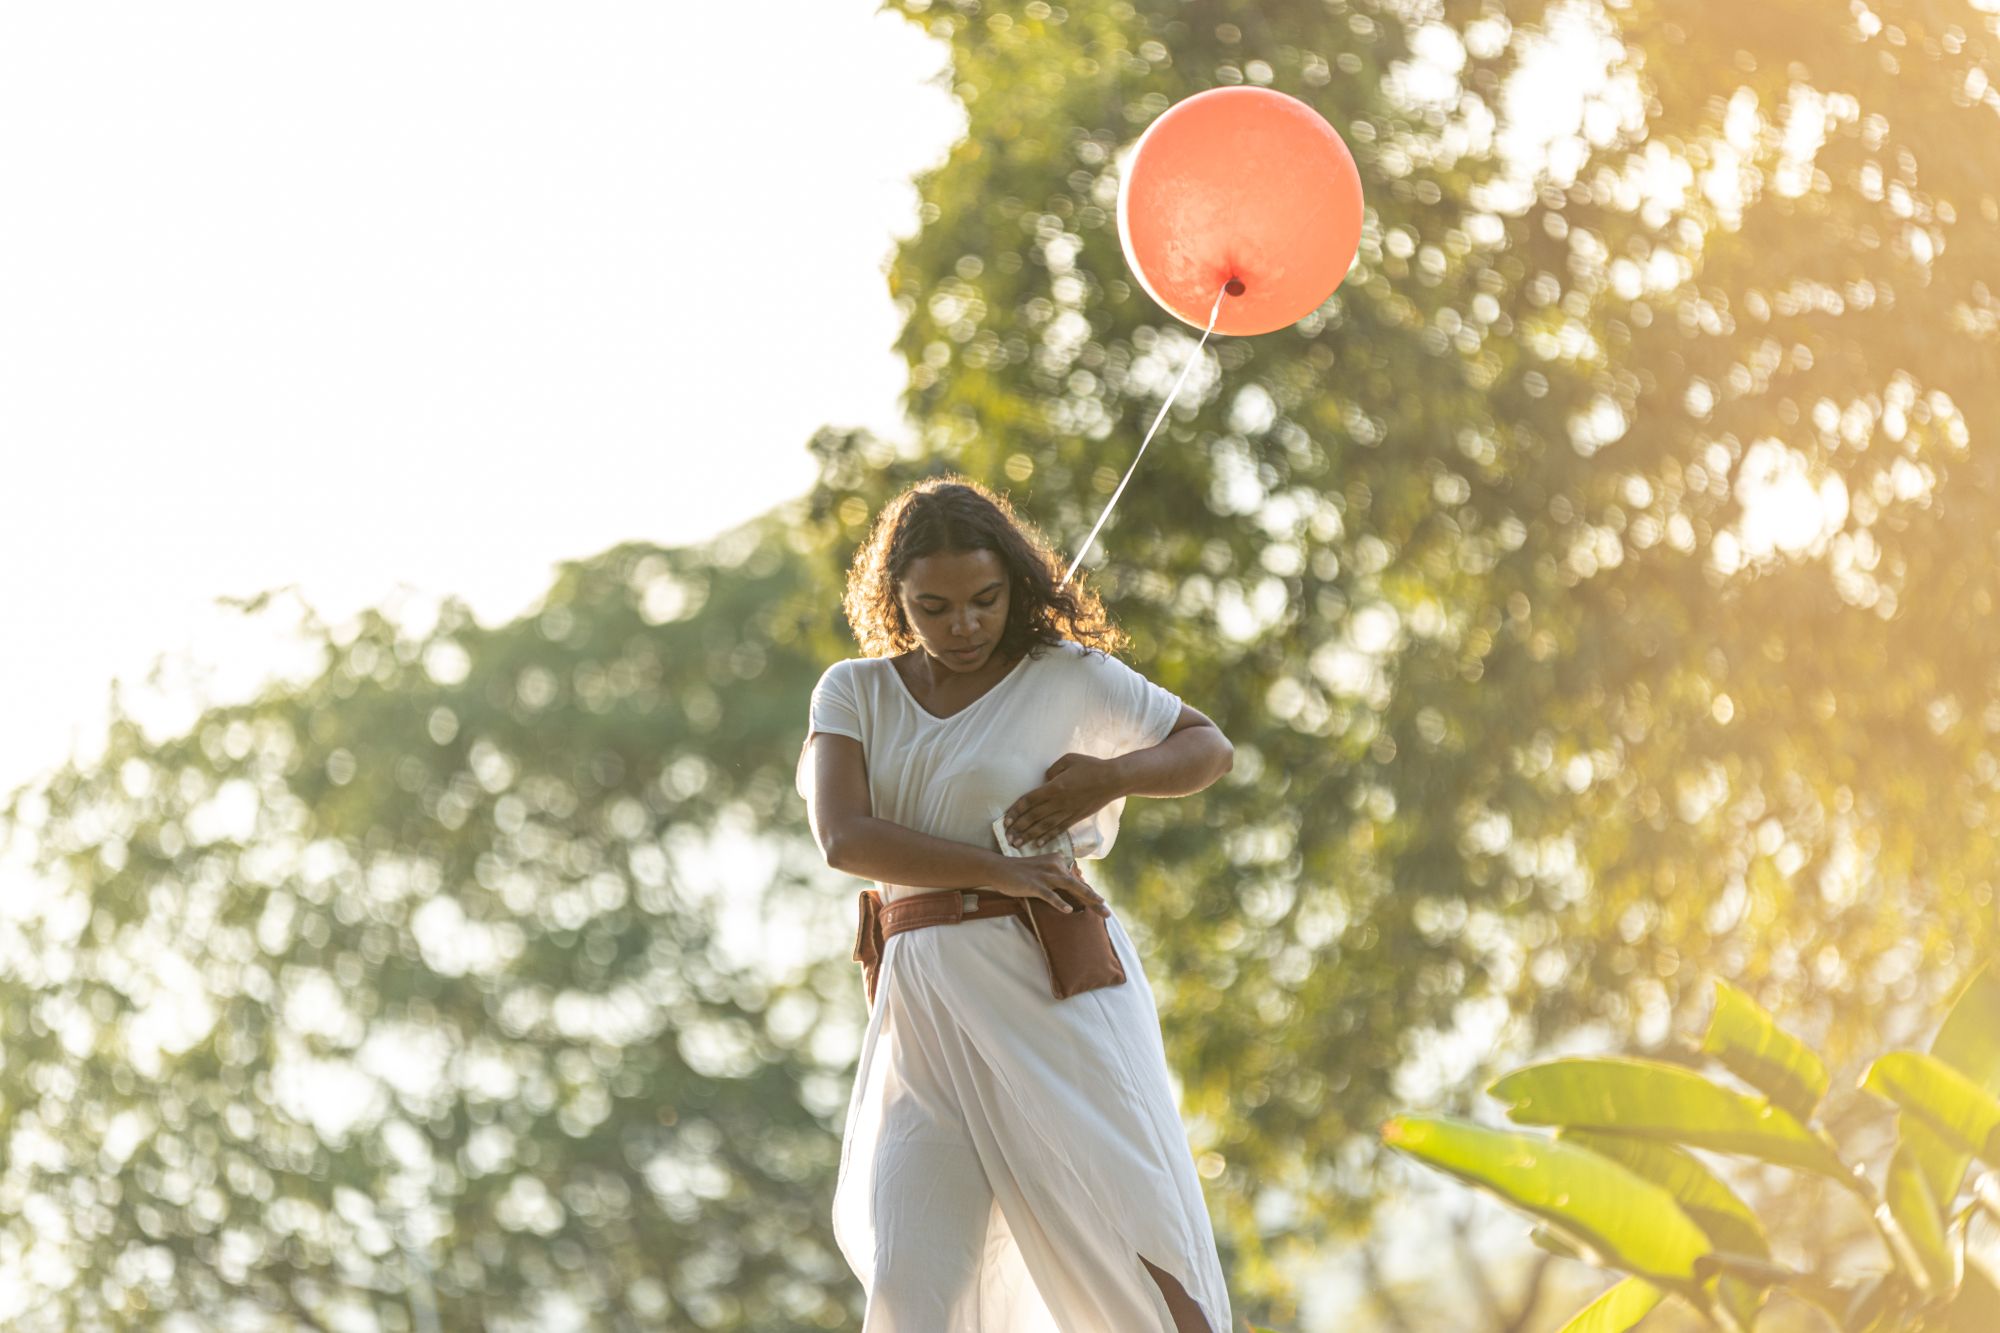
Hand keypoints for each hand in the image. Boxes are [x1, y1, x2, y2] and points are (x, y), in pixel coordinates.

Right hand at [985, 851, 1110, 916]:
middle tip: (1108, 912)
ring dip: (1087, 896)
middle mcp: (1055, 866)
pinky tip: (1068, 910)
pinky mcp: (1034, 884)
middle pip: (1078, 884)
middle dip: (1094, 899)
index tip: (1103, 906)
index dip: (1090, 894)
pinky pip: (1049, 895)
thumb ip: (1056, 877)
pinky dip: (1059, 902)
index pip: (1077, 880)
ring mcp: (1044, 875)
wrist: (999, 868)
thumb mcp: (1042, 871)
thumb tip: (1071, 889)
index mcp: (1058, 862)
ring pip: (1070, 886)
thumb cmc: (1021, 873)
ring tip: (1099, 906)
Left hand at [1003, 753, 1123, 849]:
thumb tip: (1044, 779)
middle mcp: (1059, 802)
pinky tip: (1038, 844)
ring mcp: (1068, 812)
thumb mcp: (1069, 760)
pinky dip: (1048, 837)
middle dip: (1018, 828)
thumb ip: (1052, 770)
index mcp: (1054, 787)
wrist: (1113, 780)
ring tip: (1017, 844)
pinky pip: (1059, 829)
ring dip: (1029, 836)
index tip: (1005, 820)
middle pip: (1033, 817)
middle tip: (1006, 837)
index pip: (1029, 801)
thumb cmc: (1091, 766)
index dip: (1016, 811)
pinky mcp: (1076, 818)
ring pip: (1044, 827)